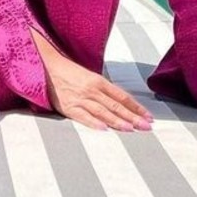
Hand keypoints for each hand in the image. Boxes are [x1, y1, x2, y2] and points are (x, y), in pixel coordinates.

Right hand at [31, 27, 152, 131]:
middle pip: (115, 105)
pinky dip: (93, 122)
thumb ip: (104, 90)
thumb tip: (122, 104)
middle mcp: (92, 90)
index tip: (149, 117)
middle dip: (132, 117)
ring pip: (102, 111)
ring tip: (130, 129)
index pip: (122, 96)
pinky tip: (104, 129)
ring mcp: (80, 98)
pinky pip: (83, 116)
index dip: (136, 107)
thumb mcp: (90, 77)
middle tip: (146, 127)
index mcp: (99, 81)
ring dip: (117, 121)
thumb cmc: (70, 73)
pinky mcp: (68, 107)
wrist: (47, 66)